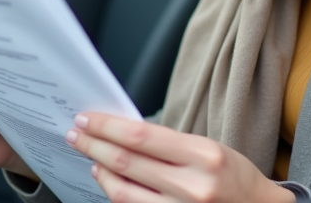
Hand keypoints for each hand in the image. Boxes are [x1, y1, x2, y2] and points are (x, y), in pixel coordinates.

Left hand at [66, 112, 293, 202]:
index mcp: (204, 155)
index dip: (107, 126)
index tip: (87, 118)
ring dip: (100, 170)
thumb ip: (168, 142)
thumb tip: (122, 130)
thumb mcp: (208, 148)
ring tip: (90, 156)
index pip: (141, 136)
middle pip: (127, 162)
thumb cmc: (233, 175)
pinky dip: (115, 192)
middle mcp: (193, 186)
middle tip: (76, 133)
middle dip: (95, 145)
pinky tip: (107, 180)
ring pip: (124, 191)